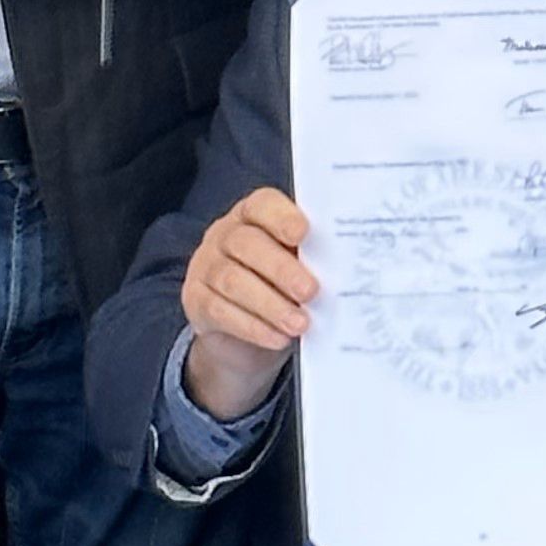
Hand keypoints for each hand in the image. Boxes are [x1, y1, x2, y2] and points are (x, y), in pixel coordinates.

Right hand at [181, 187, 316, 419]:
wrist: (249, 340)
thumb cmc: (284, 291)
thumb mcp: (301, 270)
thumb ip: (315, 260)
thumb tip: (351, 266)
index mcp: (254, 216)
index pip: (262, 205)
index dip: (281, 217)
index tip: (304, 234)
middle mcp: (224, 235)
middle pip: (246, 244)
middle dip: (281, 269)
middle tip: (311, 291)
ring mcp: (205, 266)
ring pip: (232, 280)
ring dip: (270, 304)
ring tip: (300, 324)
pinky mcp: (195, 300)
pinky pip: (220, 310)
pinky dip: (253, 326)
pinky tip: (278, 337)